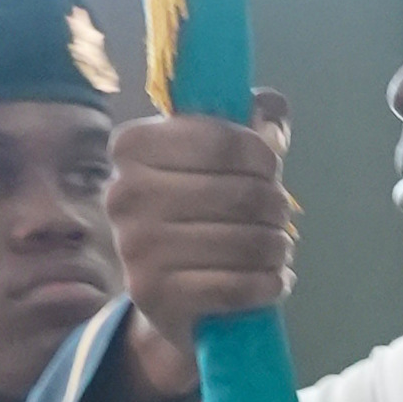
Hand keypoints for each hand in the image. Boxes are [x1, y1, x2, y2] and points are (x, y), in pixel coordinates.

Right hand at [104, 106, 294, 384]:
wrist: (164, 293)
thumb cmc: (196, 211)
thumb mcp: (218, 159)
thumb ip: (250, 125)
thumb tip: (271, 107)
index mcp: (133, 146)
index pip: (223, 141)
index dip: (263, 157)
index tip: (270, 170)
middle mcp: (123, 192)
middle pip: (241, 193)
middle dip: (276, 207)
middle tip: (279, 218)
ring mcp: (133, 246)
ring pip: (244, 242)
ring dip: (276, 248)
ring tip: (277, 249)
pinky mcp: (151, 294)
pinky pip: (235, 286)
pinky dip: (267, 284)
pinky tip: (274, 281)